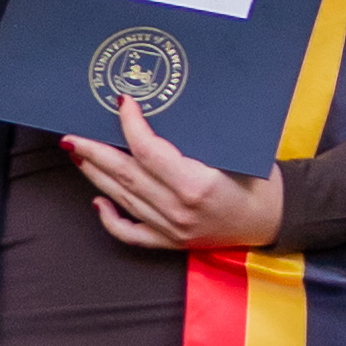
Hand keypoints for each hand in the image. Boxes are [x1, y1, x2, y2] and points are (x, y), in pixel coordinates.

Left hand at [66, 99, 285, 257]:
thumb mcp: (232, 150)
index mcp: (195, 185)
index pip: (148, 152)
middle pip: (126, 176)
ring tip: (78, 154)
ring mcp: (172, 230)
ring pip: (123, 199)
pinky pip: (132, 234)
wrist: (274, 219)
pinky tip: (98, 199)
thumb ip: (192, 139)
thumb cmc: (259, 179)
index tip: (122, 102)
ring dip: (97, 175)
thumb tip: (155, 113)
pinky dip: (111, 218)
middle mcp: (178, 211)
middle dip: (94, 152)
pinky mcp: (172, 243)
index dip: (130, 125)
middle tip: (72, 133)